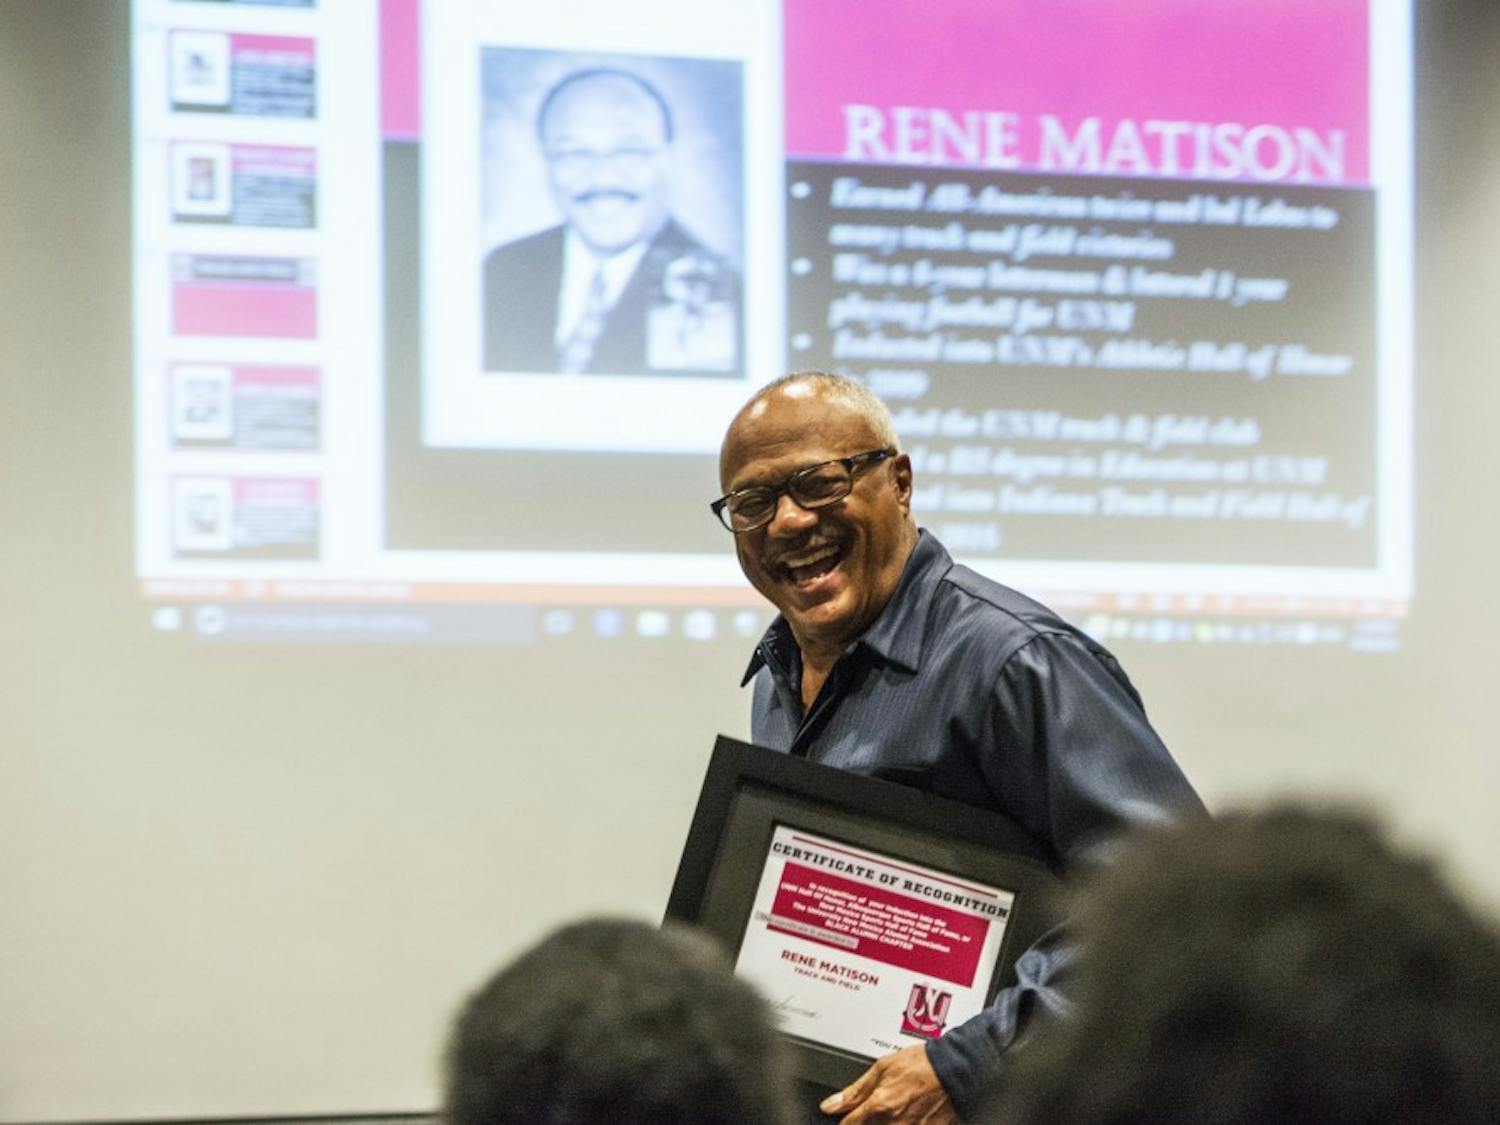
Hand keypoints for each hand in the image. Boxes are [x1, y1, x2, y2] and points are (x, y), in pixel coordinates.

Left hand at [819, 1044, 958, 1123]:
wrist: (957, 1069)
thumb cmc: (923, 1065)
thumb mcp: (882, 1068)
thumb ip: (855, 1091)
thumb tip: (830, 1105)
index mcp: (880, 1106)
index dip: (846, 1121)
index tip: (847, 1118)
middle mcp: (894, 1124)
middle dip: (868, 1121)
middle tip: (883, 1105)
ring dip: (887, 1121)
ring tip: (898, 1106)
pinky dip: (904, 1122)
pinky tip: (909, 1113)